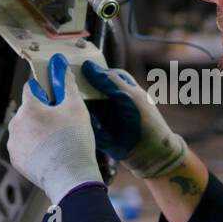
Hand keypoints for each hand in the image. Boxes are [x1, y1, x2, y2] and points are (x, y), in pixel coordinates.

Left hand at [7, 54, 100, 204]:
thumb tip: (59, 64)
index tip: (56, 100)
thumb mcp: (76, 107)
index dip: (46, 92)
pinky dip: (35, 146)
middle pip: (29, 109)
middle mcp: (16, 122)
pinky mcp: (15, 159)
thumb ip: (66, 83)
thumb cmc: (74, 141)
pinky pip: (24, 145)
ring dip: (38, 130)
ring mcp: (14, 142)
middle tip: (62, 124)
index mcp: (29, 106)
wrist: (70, 178)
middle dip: (43, 112)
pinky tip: (50, 153)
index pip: (32, 87)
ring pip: (26, 128)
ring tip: (57, 141)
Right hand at [82, 60, 187, 178]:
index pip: (92, 73)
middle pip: (83, 90)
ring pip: (82, 109)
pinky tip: (105, 135)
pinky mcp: (96, 131)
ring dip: (88, 116)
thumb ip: (109, 81)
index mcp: (115, 84)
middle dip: (80, 96)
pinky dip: (93, 130)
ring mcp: (100, 114)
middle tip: (77, 101)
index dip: (81, 73)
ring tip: (100, 125)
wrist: (154, 156)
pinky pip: (85, 126)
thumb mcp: (129, 97)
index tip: (68, 73)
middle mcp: (105, 98)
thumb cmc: (147, 122)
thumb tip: (87, 65)